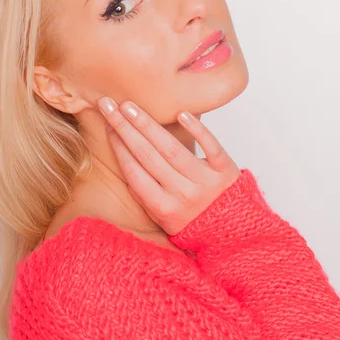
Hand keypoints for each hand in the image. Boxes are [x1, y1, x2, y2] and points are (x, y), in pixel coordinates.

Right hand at [97, 97, 240, 235]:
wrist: (232, 233)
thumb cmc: (193, 222)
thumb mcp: (162, 218)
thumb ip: (144, 195)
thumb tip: (124, 161)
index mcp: (164, 208)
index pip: (135, 173)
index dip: (119, 148)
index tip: (107, 126)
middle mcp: (183, 195)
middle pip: (148, 156)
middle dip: (125, 129)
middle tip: (109, 106)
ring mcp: (205, 182)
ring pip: (172, 149)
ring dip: (148, 125)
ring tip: (131, 107)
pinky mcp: (226, 171)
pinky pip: (211, 147)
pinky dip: (197, 130)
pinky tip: (181, 114)